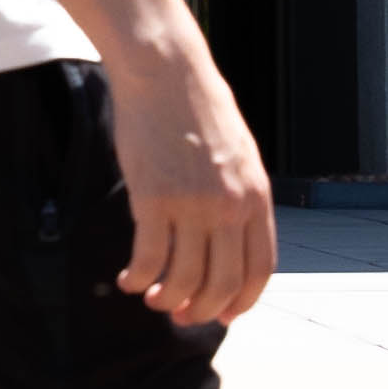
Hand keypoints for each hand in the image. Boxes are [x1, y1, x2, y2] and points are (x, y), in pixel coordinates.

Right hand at [100, 38, 275, 328]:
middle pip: (223, 283)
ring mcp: (192, 204)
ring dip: (166, 301)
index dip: (241, 302)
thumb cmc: (198, 111)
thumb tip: (228, 242)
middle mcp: (229, 205)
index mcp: (256, 196)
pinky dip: (138, 279)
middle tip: (179, 315)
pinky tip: (128, 280)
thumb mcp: (239, 155)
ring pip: (184, 279)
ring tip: (151, 299)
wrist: (166, 73)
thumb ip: (239, 198)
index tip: (221, 315)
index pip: (259, 269)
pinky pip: (149, 259)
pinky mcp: (153, 199)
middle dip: (201, 310)